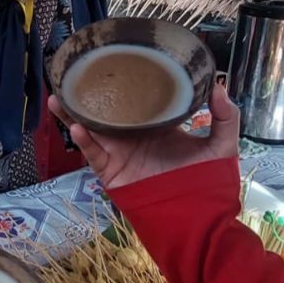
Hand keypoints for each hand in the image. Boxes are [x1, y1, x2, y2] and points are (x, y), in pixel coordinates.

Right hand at [48, 82, 239, 189]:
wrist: (197, 216)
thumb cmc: (208, 182)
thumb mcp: (222, 144)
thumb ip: (225, 115)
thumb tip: (218, 84)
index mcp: (155, 127)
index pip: (134, 103)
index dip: (120, 86)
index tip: (110, 66)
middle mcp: (133, 138)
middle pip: (104, 113)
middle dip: (86, 97)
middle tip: (72, 77)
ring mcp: (120, 155)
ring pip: (91, 130)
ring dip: (72, 115)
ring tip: (58, 98)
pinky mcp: (112, 172)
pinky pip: (94, 154)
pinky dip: (84, 141)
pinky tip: (77, 126)